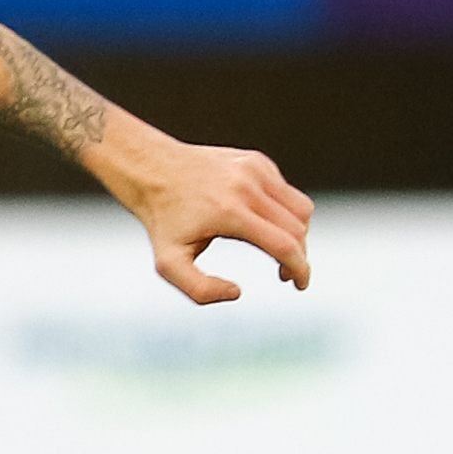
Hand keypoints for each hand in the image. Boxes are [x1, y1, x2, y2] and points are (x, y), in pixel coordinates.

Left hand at [94, 121, 315, 306]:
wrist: (151, 168)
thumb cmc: (162, 220)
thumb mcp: (168, 264)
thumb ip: (199, 290)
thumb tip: (237, 292)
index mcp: (230, 212)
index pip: (285, 245)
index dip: (300, 270)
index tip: (300, 284)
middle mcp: (247, 187)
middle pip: (297, 229)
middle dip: (298, 257)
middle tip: (282, 273)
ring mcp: (254, 169)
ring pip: (301, 208)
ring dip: (297, 234)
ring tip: (278, 249)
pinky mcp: (257, 161)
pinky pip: (287, 192)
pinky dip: (284, 212)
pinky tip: (262, 222)